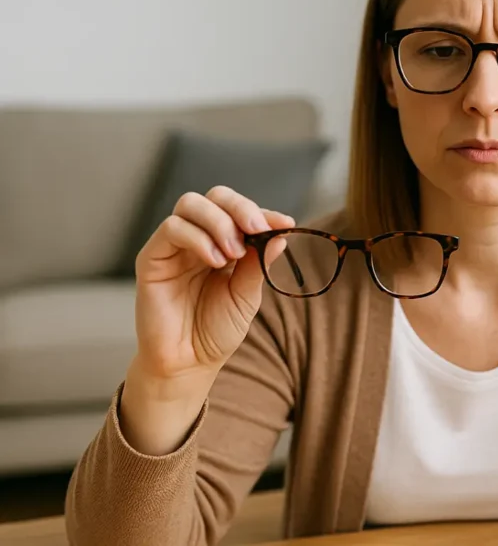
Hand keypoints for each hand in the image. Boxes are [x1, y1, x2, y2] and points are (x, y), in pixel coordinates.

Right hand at [132, 185, 293, 381]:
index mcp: (224, 242)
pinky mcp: (152, 258)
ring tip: (234, 253)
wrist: (189, 362)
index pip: (240, 211)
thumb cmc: (217, 329)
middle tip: (256, 229)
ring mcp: (174, 246)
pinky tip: (215, 260)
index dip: (263, 212)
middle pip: (215, 196)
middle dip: (240, 208)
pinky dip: (197, 237)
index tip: (284, 224)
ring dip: (219, 222)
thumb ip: (260, 263)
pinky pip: (172, 229)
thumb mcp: (247, 294)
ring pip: (191, 204)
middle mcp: (198, 237)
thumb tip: (281, 233)